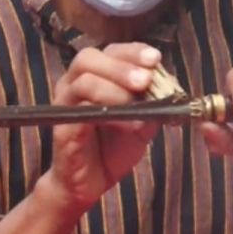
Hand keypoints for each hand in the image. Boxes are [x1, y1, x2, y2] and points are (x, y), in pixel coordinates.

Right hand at [46, 43, 161, 214]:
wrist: (90, 182)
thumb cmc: (113, 147)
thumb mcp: (142, 122)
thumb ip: (153, 102)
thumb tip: (169, 85)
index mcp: (95, 76)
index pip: (111, 51)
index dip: (133, 52)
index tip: (155, 59)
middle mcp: (74, 84)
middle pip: (89, 58)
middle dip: (121, 65)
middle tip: (145, 79)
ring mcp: (65, 104)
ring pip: (83, 80)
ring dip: (114, 86)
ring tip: (137, 98)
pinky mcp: (62, 127)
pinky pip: (78, 111)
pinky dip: (105, 112)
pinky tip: (126, 122)